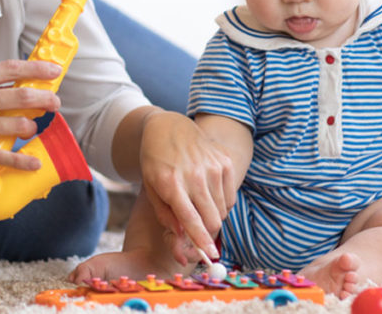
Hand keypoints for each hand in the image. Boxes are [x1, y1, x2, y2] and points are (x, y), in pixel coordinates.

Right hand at [0, 60, 60, 170]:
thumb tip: (21, 81)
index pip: (11, 69)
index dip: (37, 70)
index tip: (54, 72)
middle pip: (21, 96)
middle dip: (45, 99)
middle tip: (54, 103)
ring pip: (18, 124)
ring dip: (31, 127)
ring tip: (30, 128)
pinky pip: (4, 155)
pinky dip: (23, 161)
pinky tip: (34, 162)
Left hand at [139, 111, 234, 264]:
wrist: (168, 127)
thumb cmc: (156, 161)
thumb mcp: (151, 188)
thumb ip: (166, 214)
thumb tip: (182, 236)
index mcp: (172, 183)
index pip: (190, 219)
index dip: (200, 240)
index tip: (208, 255)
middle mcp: (195, 174)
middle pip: (212, 219)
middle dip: (207, 233)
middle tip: (200, 233)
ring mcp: (213, 166)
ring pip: (223, 210)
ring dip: (213, 216)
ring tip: (199, 205)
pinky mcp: (225, 160)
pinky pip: (230, 196)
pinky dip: (221, 202)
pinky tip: (207, 192)